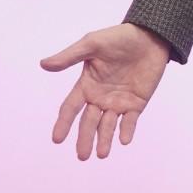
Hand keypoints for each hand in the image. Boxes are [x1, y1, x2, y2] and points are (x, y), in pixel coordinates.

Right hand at [40, 23, 170, 160]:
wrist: (149, 37)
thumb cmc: (118, 38)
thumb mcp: (92, 44)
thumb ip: (70, 56)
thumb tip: (43, 64)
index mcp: (86, 85)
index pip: (71, 108)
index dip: (64, 123)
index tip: (57, 139)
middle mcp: (100, 97)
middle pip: (89, 122)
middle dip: (85, 139)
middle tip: (82, 156)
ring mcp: (118, 102)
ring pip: (108, 126)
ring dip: (104, 140)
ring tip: (101, 154)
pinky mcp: (136, 103)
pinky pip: (130, 121)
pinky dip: (127, 130)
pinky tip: (124, 140)